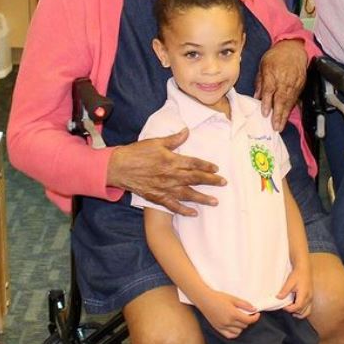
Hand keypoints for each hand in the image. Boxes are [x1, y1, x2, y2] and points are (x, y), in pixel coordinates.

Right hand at [106, 129, 225, 216]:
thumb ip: (174, 139)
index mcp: (172, 160)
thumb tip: (187, 131)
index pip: (194, 163)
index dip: (206, 166)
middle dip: (211, 181)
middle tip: (223, 183)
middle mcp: (171, 175)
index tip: (216, 169)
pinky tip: (194, 213)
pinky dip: (184, 210)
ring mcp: (165, 188)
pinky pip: (173, 206)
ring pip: (188, 194)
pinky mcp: (157, 197)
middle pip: (195, 179)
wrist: (120, 167)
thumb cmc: (137, 152)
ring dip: (202, 198)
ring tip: (215, 201)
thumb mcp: (156, 142)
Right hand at [197, 290, 259, 338]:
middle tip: (247, 313)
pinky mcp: (218, 329)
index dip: (255, 318)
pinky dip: (235, 332)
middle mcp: (228, 322)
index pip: (248, 320)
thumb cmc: (218, 297)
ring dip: (241, 326)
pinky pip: (230, 335)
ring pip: (238, 331)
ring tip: (240, 319)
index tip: (257, 314)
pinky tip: (235, 326)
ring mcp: (223, 327)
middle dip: (248, 320)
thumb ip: (244, 304)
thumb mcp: (233, 298)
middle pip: (244, 325)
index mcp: (233, 314)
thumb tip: (254, 309)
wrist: (204, 299)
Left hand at [255, 39, 307, 130]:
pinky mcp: (300, 85)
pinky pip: (295, 99)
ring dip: (284, 115)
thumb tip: (257, 96)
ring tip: (280, 126)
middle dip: (278, 114)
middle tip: (275, 126)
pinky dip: (291, 109)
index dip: (267, 103)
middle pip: (281, 99)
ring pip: (289, 102)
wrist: (293, 48)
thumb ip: (260, 81)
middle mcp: (284, 79)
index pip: (270, 90)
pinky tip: (287, 116)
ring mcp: (294, 83)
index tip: (265, 113)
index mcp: (272, 73)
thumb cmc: (276, 56)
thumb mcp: (263, 65)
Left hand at [276, 263, 312, 318]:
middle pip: (302, 311)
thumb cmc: (298, 274)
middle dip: (294, 311)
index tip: (283, 306)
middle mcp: (309, 298)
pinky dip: (304, 311)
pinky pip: (309, 308)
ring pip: (307, 311)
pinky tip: (298, 309)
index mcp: (304, 295)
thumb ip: (284, 291)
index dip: (289, 309)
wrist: (304, 268)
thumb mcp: (290, 282)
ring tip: (292, 311)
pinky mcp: (311, 297)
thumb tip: (278, 298)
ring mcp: (311, 298)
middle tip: (286, 307)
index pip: (297, 307)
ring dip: (299, 313)